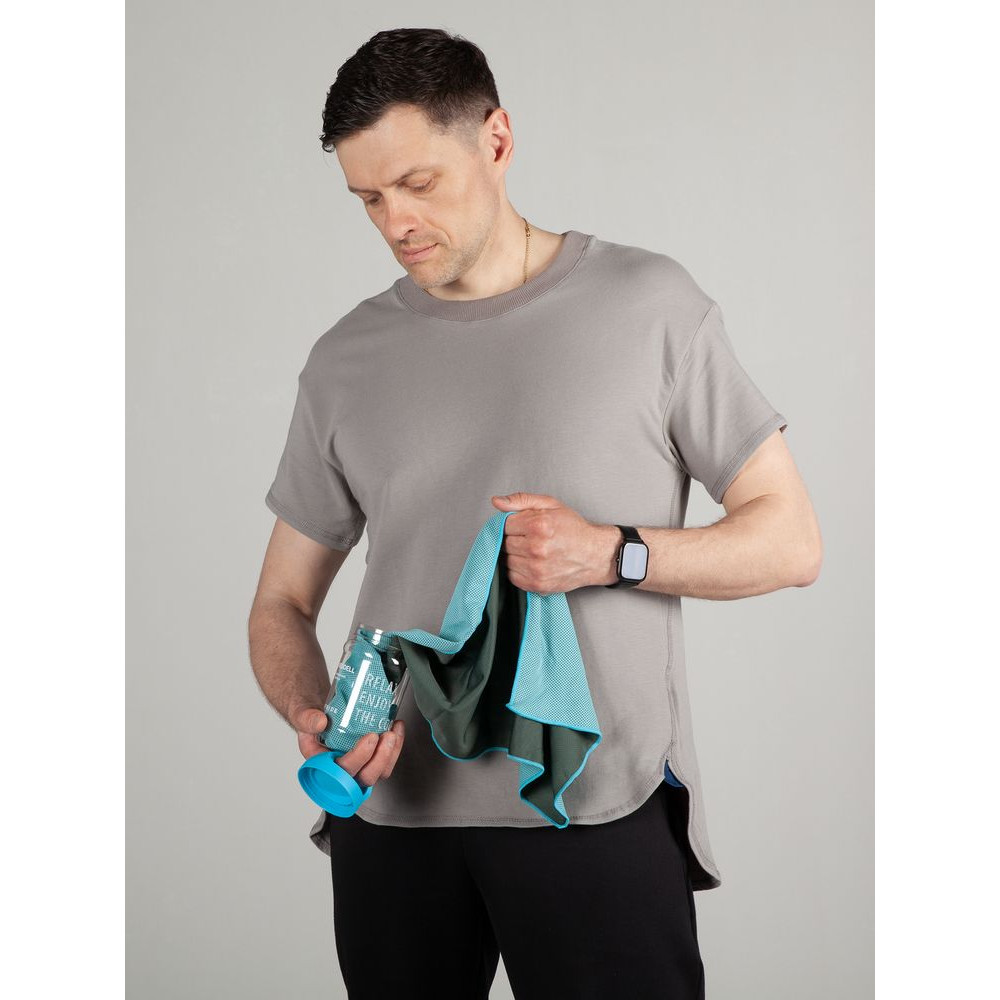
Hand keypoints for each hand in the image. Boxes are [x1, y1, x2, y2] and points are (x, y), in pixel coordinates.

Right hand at [292, 706, 405, 789]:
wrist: (317, 710)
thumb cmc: (308, 716)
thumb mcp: (300, 712)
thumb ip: (305, 717)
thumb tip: (319, 722)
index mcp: (320, 764)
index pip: (340, 771)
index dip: (358, 759)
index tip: (370, 738)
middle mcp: (339, 770)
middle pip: (364, 777)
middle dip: (380, 758)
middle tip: (386, 735)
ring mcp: (356, 765)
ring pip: (379, 773)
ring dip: (390, 754)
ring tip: (394, 732)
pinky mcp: (369, 758)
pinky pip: (386, 761)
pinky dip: (395, 746)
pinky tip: (396, 728)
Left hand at [490, 492, 618, 592]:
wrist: (595, 555)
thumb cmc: (574, 529)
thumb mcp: (551, 505)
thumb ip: (521, 500)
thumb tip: (497, 502)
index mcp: (539, 525)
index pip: (504, 525)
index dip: (513, 524)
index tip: (523, 526)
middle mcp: (537, 549)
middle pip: (504, 543)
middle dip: (514, 539)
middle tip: (530, 538)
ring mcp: (536, 569)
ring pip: (506, 560)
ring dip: (515, 555)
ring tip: (533, 550)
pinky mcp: (537, 584)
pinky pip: (512, 576)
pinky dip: (519, 569)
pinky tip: (533, 562)